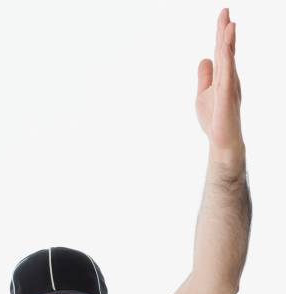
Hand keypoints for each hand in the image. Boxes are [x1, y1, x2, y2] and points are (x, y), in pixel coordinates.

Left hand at [196, 8, 244, 165]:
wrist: (222, 141)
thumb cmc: (214, 119)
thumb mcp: (203, 94)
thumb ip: (205, 77)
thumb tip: (205, 58)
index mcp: (223, 77)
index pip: (222, 51)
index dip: (222, 34)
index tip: (224, 15)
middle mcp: (229, 78)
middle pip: (226, 51)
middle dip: (225, 31)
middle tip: (225, 10)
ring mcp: (229, 87)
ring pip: (228, 60)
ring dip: (228, 42)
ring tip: (229, 24)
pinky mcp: (226, 97)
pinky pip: (226, 76)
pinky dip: (225, 61)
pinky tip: (224, 49)